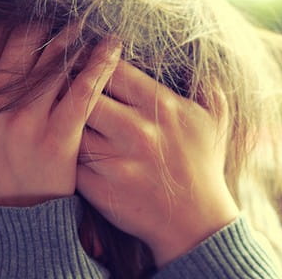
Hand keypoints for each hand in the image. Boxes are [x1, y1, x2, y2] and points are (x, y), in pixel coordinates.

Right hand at [0, 25, 121, 205]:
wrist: (11, 219)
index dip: (16, 17)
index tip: (33, 7)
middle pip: (22, 42)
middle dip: (45, 19)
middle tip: (63, 7)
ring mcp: (24, 121)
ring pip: (54, 61)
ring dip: (73, 35)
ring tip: (86, 21)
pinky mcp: (57, 138)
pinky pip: (82, 90)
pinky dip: (99, 62)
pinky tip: (112, 46)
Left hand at [76, 61, 239, 266]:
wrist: (196, 224)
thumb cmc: (203, 166)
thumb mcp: (215, 120)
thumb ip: (207, 85)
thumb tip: (198, 58)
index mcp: (162, 106)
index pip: (113, 69)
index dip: (96, 63)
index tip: (91, 66)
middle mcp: (137, 130)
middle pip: (85, 94)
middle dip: (75, 91)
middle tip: (69, 91)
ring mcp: (117, 160)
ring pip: (71, 126)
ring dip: (66, 122)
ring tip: (65, 120)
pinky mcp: (100, 187)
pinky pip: (70, 159)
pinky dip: (66, 153)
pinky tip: (68, 150)